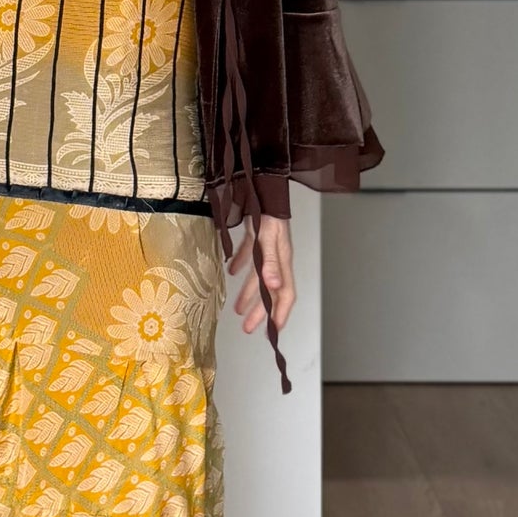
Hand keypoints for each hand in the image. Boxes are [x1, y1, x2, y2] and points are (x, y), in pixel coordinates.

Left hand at [227, 214, 294, 339]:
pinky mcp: (257, 237)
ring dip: (249, 294)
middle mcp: (277, 257)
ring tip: (237, 308)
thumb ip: (270, 262)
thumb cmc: (267, 210)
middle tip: (248, 328)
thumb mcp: (268, 237)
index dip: (280, 314)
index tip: (273, 332)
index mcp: (282, 261)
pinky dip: (241, 265)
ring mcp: (267, 248)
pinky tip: (231, 271)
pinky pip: (250, 256)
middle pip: (271, 291)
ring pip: (259, 277)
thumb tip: (274, 286)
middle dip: (260, 312)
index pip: (286, 294)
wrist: (261, 184)